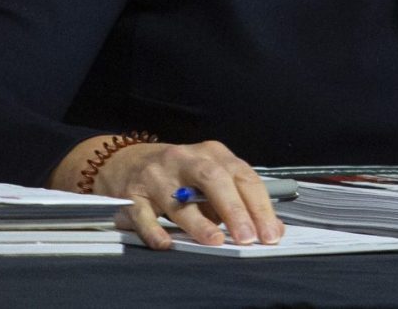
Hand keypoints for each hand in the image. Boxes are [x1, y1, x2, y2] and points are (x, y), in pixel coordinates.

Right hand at [95, 140, 282, 249]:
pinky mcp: (133, 194)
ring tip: (215, 241)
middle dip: (234, 209)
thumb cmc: (178, 173)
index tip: (270, 233)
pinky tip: (166, 243)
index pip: (242, 176)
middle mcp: (186, 159)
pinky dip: (154, 230)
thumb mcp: (210, 176)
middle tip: (247, 237)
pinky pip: (143, 214)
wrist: (126, 161)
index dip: (258, 206)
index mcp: (212, 153)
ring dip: (198, 222)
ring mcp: (157, 175)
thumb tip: (268, 229)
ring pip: (179, 199)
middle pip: (214, 179)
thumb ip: (237, 199)